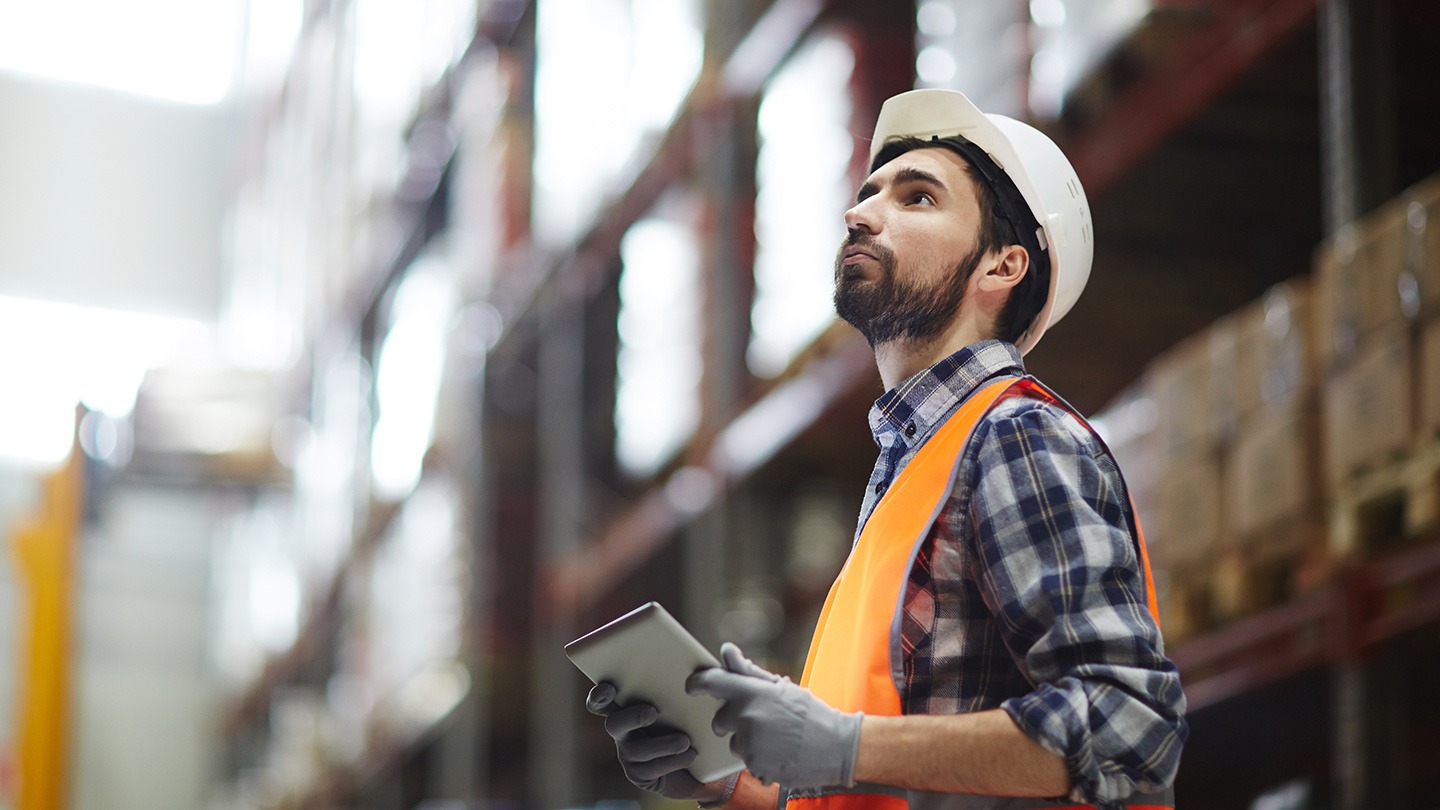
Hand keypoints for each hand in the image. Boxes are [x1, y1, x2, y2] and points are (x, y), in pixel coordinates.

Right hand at [585, 682, 737, 803]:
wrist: (696, 759)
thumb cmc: (688, 719)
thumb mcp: (686, 701)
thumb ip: (692, 680)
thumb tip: (713, 659)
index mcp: (626, 705)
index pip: (601, 700)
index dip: (599, 695)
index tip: (609, 689)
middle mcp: (622, 730)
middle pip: (612, 724)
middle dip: (631, 717)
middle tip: (652, 712)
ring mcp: (628, 753)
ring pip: (636, 750)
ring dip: (662, 744)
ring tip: (686, 741)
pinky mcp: (639, 774)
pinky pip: (650, 769)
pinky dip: (672, 761)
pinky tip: (690, 754)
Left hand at [686, 643, 861, 788]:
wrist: (838, 747)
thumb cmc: (809, 713)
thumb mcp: (781, 688)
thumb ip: (748, 671)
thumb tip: (726, 650)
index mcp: (753, 693)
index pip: (712, 682)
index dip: (697, 683)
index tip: (691, 685)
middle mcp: (748, 718)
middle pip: (719, 720)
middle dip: (732, 721)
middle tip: (758, 721)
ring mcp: (751, 745)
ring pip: (734, 744)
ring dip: (748, 742)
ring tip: (775, 739)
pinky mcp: (756, 768)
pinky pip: (747, 763)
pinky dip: (759, 760)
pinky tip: (779, 754)